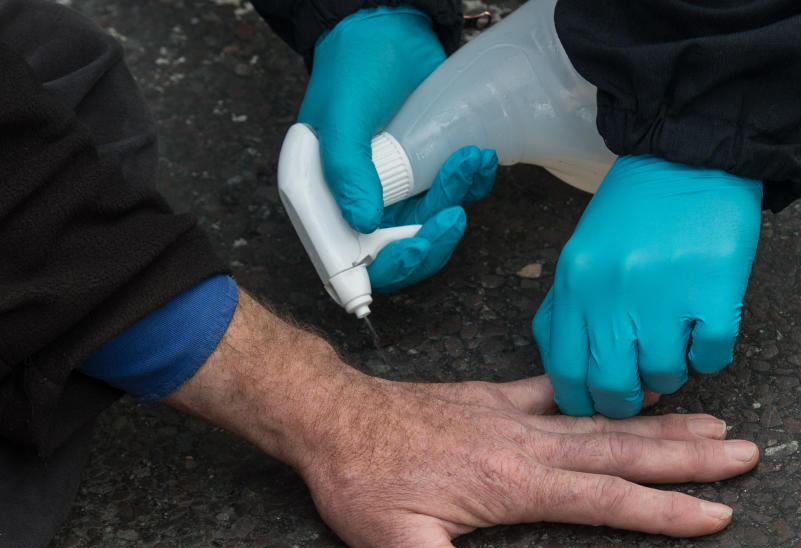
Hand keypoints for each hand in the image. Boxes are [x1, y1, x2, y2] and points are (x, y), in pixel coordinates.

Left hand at [166, 292, 758, 547]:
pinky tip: (632, 393)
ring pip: (604, 422)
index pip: (606, 500)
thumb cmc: (363, 484)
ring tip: (716, 424)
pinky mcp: (496, 399)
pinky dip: (602, 394)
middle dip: (689, 458)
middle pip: (624, 453)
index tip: (717, 513)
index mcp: (514, 486)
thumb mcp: (398, 546)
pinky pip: (561, 392)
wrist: (331, 417)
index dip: (664, 510)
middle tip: (746, 455)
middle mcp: (528, 446)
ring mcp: (516, 418)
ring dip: (664, 425)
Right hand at [299, 7, 495, 291]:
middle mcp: (357, 202)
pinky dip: (468, 185)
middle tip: (452, 215)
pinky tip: (477, 158)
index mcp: (323, 197)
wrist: (388, 26)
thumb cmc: (354, 66)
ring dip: (455, 201)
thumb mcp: (343, 115)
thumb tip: (363, 223)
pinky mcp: (424, 175)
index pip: (347, 258)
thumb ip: (347, 168)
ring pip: (429, 228)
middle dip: (430, 240)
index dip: (380, 269)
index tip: (413, 254)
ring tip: (470, 161)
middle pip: (396, 253)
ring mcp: (394, 191)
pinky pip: (450, 198)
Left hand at [532, 154, 762, 417]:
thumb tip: (565, 373)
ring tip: (674, 344)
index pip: (567, 373)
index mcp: (577, 285)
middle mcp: (615, 294)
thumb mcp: (581, 255)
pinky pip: (711, 357)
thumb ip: (566, 310)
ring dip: (671, 372)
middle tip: (640, 390)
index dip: (582, 402)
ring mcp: (667, 295)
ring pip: (666, 376)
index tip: (596, 406)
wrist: (688, 157)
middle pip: (615, 387)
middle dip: (628, 400)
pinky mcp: (716, 293)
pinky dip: (708, 354)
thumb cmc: (634, 211)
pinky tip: (703, 329)